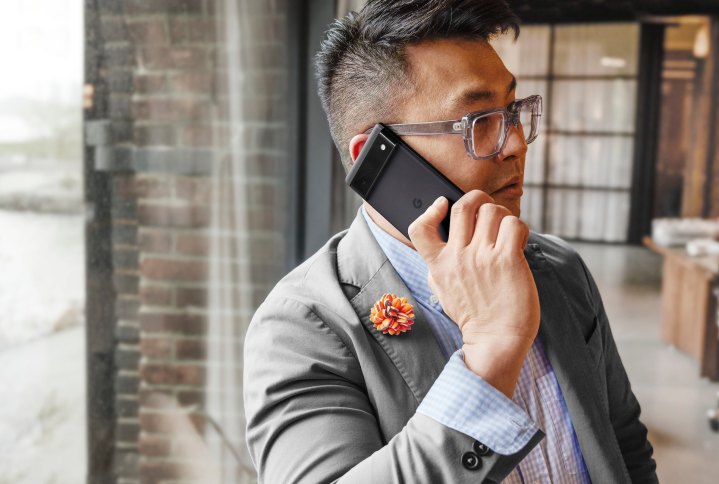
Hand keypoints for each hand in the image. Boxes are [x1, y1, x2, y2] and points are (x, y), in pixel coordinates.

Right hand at [407, 190, 539, 396]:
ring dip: (502, 216)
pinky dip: (519, 228)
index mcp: (438, 264)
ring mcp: (482, 258)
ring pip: (492, 211)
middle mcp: (458, 258)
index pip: (419, 227)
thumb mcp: (442, 289)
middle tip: (487, 211)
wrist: (496, 341)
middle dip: (478, 200)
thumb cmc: (473, 316)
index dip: (431, 210)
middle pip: (463, 206)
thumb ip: (439, 263)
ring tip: (505, 232)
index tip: (442, 206)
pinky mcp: (508, 261)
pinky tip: (519, 242)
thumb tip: (444, 238)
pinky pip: (514, 224)